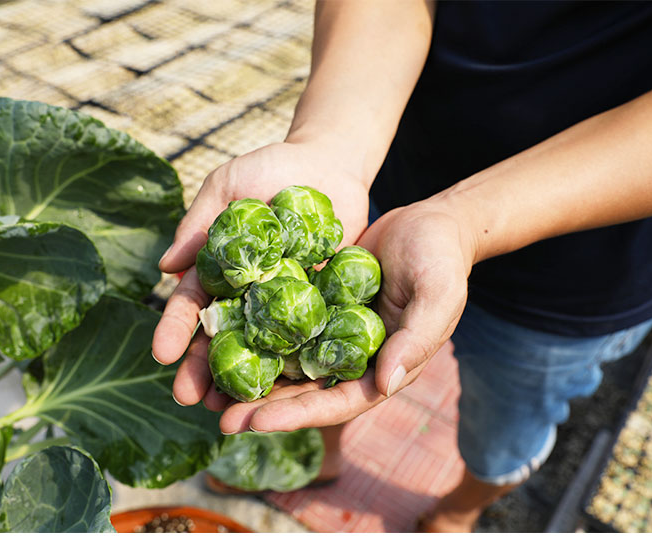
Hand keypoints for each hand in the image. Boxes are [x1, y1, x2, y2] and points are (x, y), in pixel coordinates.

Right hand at [151, 140, 369, 402]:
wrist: (329, 163)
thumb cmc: (270, 167)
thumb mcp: (228, 186)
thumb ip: (199, 223)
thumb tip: (166, 267)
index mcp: (219, 269)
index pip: (192, 305)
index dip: (175, 329)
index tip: (161, 354)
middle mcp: (248, 293)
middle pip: (222, 337)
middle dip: (203, 369)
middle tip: (190, 399)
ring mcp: (284, 302)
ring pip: (261, 348)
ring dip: (246, 380)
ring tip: (232, 410)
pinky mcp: (322, 303)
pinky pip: (308, 336)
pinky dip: (297, 363)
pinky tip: (289, 390)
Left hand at [213, 199, 477, 433]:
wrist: (432, 222)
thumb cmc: (442, 259)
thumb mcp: (438, 294)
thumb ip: (417, 338)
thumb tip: (385, 383)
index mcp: (385, 368)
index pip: (338, 402)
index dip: (298, 415)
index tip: (256, 423)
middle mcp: (355, 358)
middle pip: (305, 392)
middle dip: (264, 408)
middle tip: (220, 418)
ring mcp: (334, 333)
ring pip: (288, 363)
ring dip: (253, 379)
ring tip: (209, 392)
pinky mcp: (319, 305)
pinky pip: (283, 325)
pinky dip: (257, 334)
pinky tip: (222, 338)